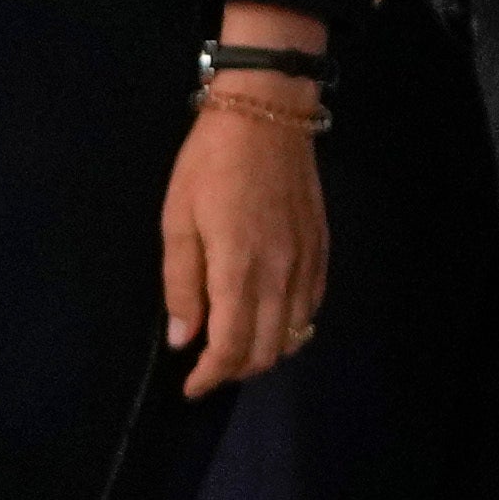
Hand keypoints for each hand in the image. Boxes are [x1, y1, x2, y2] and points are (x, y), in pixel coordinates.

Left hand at [160, 93, 328, 392]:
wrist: (267, 112)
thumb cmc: (210, 163)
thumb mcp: (177, 219)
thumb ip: (181, 284)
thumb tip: (184, 338)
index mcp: (239, 270)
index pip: (231, 348)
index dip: (210, 377)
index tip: (191, 386)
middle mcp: (280, 275)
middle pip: (266, 350)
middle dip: (235, 370)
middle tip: (208, 367)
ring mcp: (305, 262)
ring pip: (293, 334)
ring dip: (264, 352)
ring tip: (237, 345)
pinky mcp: (321, 247)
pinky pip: (312, 306)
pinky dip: (291, 325)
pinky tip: (271, 317)